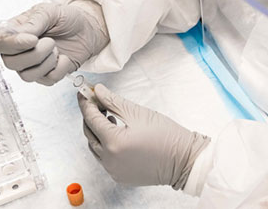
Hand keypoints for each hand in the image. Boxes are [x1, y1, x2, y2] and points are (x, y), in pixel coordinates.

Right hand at [0, 0, 108, 85]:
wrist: (87, 28)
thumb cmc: (66, 18)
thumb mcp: (49, 11)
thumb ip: (33, 22)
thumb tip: (21, 37)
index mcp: (14, 32)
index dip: (11, 45)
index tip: (32, 40)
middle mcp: (18, 51)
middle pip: (10, 63)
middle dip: (35, 54)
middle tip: (51, 42)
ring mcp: (30, 65)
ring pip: (27, 76)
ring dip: (47, 62)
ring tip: (57, 48)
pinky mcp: (46, 75)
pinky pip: (47, 80)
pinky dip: (60, 67)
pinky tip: (64, 57)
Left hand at [78, 84, 209, 188]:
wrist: (184, 160)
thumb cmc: (165, 136)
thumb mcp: (138, 113)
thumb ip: (114, 101)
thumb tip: (98, 91)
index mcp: (113, 142)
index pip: (91, 118)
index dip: (86, 103)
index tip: (84, 92)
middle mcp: (110, 160)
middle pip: (89, 133)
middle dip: (90, 115)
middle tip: (96, 101)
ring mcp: (114, 170)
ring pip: (95, 147)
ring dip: (97, 130)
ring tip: (108, 115)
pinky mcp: (120, 176)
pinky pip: (104, 158)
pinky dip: (105, 144)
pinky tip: (116, 133)